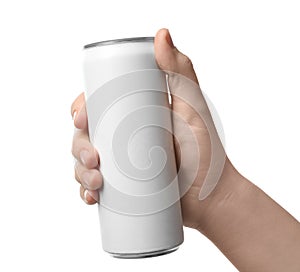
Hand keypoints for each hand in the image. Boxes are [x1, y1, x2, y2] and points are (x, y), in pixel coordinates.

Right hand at [71, 29, 235, 228]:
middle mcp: (125, 138)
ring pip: (86, 162)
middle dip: (78, 146)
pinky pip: (95, 187)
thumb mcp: (193, 108)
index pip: (99, 106)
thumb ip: (182, 71)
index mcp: (135, 116)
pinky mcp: (123, 189)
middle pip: (87, 135)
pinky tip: (90, 196)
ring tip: (95, 183)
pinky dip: (86, 191)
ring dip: (79, 171)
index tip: (81, 118)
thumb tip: (161, 35)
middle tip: (93, 158)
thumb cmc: (206, 152)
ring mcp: (122, 165)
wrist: (212, 196)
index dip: (82, 109)